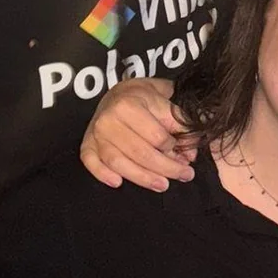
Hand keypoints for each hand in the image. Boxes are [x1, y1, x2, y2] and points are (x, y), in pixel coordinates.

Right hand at [79, 79, 195, 190]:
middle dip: (165, 168)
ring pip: (118, 162)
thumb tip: (190, 154)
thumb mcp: (166, 103)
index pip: (155, 136)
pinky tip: (118, 183)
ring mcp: (95, 133)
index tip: (184, 152)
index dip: (172, 147)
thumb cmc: (146, 99)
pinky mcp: (86, 144)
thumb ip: (180, 126)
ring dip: (141, 177)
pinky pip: (91, 162)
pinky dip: (102, 174)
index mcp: (128, 105)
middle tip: (184, 175)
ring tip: (162, 185)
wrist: (120, 93)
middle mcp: (108, 119)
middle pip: (139, 152)